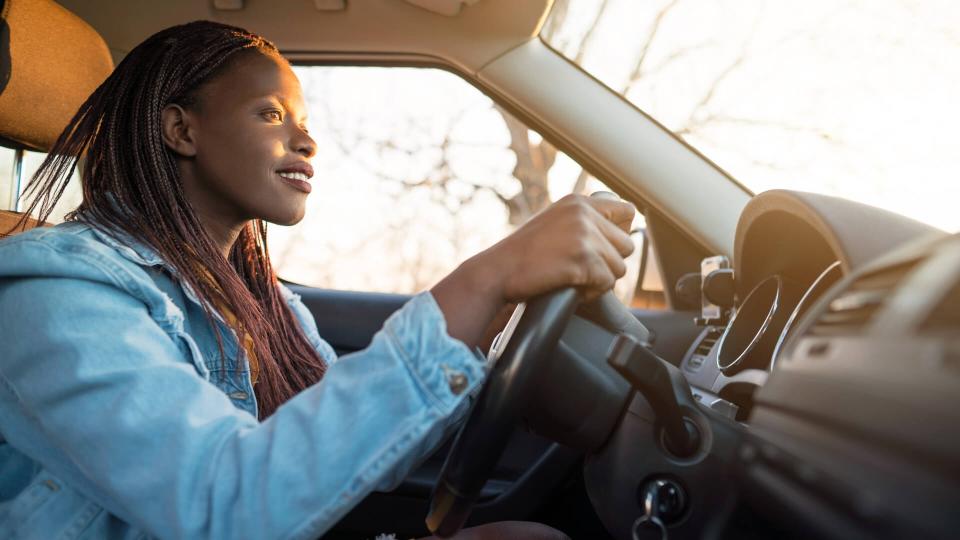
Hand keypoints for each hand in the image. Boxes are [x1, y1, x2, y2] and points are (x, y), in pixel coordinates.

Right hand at [432, 194, 635, 348]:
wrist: (497, 272)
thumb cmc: (522, 255)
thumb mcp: (554, 224)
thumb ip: (582, 223)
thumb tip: (623, 232)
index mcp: (578, 202)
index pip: (627, 212)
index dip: (619, 234)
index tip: (603, 248)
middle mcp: (584, 214)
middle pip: (627, 245)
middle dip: (608, 263)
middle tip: (581, 270)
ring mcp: (584, 236)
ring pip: (619, 267)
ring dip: (600, 280)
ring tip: (574, 280)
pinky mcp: (583, 259)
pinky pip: (606, 283)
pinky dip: (592, 292)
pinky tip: (572, 288)